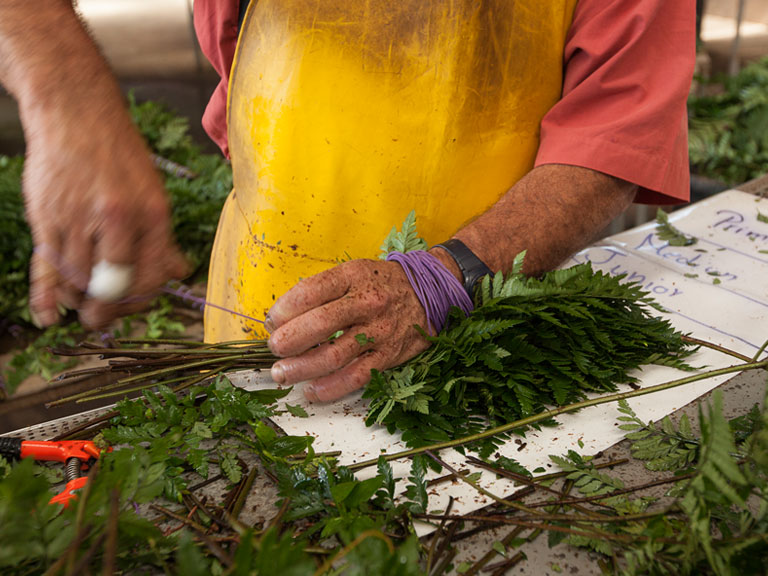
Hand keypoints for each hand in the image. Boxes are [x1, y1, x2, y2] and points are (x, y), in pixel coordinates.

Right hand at [23, 99, 187, 327]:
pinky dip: (46, 296)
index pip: (151, 274)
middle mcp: (117, 218)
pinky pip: (46, 266)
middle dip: (106, 311)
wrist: (75, 113)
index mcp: (152, 213)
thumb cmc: (119, 156)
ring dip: (79, 301)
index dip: (142, 299)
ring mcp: (78, 217)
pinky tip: (48, 316)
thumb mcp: (153, 191)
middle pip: (113, 284)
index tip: (134, 306)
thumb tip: (180, 272)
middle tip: (101, 319)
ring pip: (78, 280)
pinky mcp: (46, 216)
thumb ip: (162, 235)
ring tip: (81, 305)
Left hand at [266, 259, 432, 401]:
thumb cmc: (380, 284)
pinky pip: (356, 376)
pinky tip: (311, 390)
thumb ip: (320, 292)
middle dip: (289, 340)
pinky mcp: (388, 356)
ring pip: (334, 355)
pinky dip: (330, 387)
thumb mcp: (352, 272)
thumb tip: (281, 319)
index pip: (311, 291)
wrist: (429, 292)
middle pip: (320, 323)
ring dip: (302, 367)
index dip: (285, 308)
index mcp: (353, 276)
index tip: (272, 321)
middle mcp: (367, 303)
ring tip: (281, 374)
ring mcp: (379, 331)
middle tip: (273, 348)